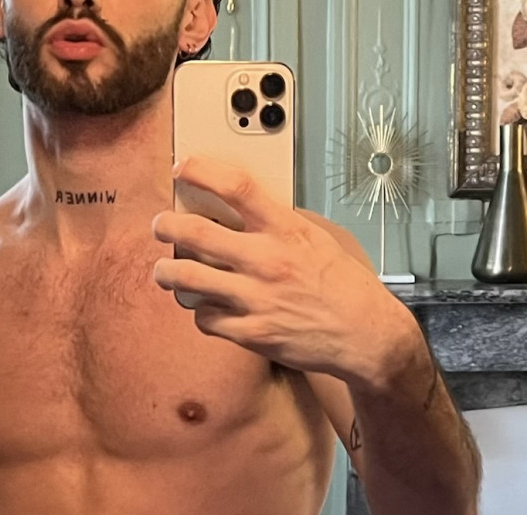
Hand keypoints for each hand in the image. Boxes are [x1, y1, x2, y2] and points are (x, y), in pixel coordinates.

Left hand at [150, 155, 388, 377]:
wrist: (365, 335)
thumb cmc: (345, 287)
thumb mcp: (318, 240)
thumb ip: (280, 225)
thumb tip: (243, 213)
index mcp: (285, 230)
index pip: (235, 186)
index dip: (200, 171)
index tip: (183, 169)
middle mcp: (266, 261)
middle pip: (196, 233)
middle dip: (167, 227)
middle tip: (161, 226)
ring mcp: (256, 299)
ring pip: (189, 279)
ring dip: (167, 273)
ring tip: (164, 271)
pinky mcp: (252, 333)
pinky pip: (206, 319)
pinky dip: (201, 313)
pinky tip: (207, 309)